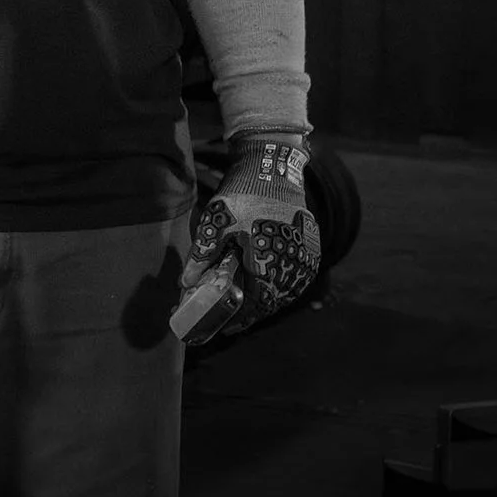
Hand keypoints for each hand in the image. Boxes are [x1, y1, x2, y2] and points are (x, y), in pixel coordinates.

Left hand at [181, 138, 320, 335]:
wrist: (272, 169)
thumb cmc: (242, 195)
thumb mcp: (217, 222)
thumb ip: (202, 254)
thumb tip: (186, 283)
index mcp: (269, 261)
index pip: (256, 302)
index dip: (240, 317)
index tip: (225, 327)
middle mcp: (293, 264)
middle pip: (272, 301)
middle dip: (250, 311)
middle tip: (230, 318)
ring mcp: (306, 258)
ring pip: (285, 292)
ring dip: (265, 300)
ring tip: (244, 306)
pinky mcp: (310, 250)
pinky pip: (294, 279)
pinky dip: (278, 286)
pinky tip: (263, 288)